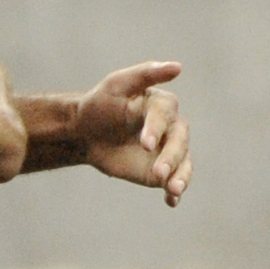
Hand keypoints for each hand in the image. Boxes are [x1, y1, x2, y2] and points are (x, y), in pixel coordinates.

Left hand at [73, 61, 191, 203]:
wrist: (86, 133)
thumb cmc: (101, 104)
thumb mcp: (117, 84)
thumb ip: (146, 74)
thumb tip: (177, 67)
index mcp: (162, 105)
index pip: (165, 116)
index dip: (157, 129)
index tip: (145, 144)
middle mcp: (170, 128)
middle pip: (179, 142)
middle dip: (171, 158)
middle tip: (158, 173)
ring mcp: (167, 151)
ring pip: (183, 163)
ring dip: (181, 177)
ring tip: (172, 190)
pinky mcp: (159, 170)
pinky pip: (172, 181)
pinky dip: (174, 193)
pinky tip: (171, 202)